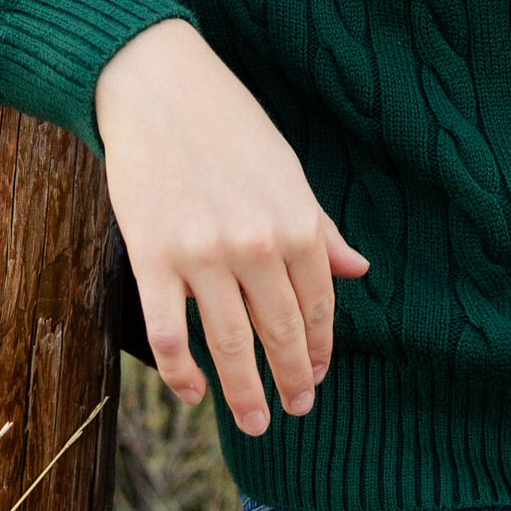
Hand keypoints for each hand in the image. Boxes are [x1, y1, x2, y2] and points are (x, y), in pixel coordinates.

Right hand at [95, 18, 367, 434]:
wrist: (159, 87)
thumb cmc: (229, 125)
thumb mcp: (288, 171)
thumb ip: (320, 228)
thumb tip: (358, 269)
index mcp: (296, 222)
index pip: (318, 304)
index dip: (321, 347)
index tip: (319, 373)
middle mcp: (256, 245)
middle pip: (280, 334)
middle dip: (292, 380)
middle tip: (296, 411)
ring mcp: (202, 256)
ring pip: (229, 347)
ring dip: (245, 395)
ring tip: (256, 423)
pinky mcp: (152, 258)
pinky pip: (169, 336)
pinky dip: (181, 376)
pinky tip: (193, 394)